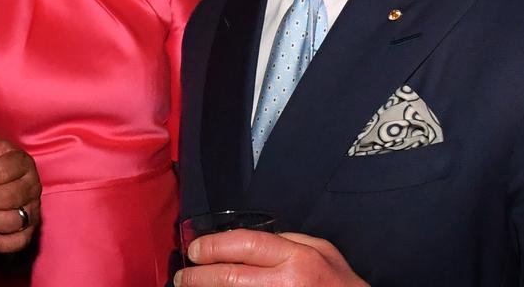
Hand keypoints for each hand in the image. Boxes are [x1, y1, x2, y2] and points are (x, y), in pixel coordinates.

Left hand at [175, 229, 366, 286]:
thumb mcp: (321, 251)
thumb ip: (287, 242)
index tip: (195, 251)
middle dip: (199, 276)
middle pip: (230, 277)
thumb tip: (246, 240)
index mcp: (298, 258)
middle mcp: (287, 283)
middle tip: (183, 277)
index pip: (244, 245)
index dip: (213, 247)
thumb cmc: (340, 285)